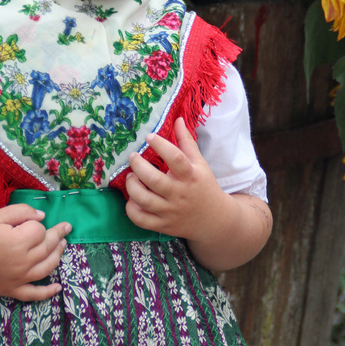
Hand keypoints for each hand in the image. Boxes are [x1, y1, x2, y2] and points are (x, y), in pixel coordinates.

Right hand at [0, 204, 69, 300]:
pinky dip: (47, 293)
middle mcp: (22, 262)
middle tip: (64, 228)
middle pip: (48, 247)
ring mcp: (18, 279)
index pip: (40, 230)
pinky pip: (34, 294)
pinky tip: (58, 288)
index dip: (37, 224)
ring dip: (58, 255)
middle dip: (57, 235)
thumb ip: (22, 211)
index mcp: (18, 241)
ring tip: (63, 245)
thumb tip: (42, 217)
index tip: (28, 222)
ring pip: (47, 268)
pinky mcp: (12, 290)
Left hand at [125, 117, 224, 240]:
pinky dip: (132, 209)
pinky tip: (132, 199)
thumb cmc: (203, 186)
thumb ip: (187, 142)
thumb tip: (178, 119)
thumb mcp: (199, 163)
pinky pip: (141, 220)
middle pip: (154, 180)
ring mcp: (170, 211)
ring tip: (131, 177)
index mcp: (190, 176)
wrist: (214, 220)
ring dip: (132, 186)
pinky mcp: (163, 226)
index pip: (175, 158)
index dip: (160, 145)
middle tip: (132, 157)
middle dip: (138, 166)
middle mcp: (179, 194)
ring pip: (144, 200)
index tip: (149, 137)